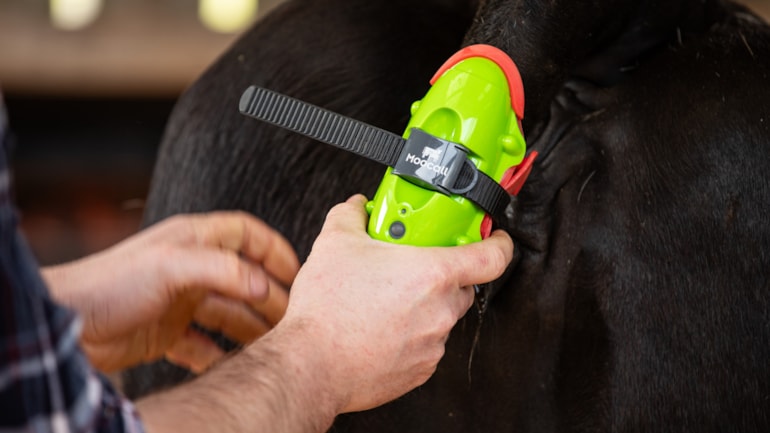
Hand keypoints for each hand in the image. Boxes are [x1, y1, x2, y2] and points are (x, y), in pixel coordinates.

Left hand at [42, 211, 298, 372]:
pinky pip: (204, 344)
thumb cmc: (110, 284)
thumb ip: (224, 270)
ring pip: (228, 314)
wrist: (66, 325)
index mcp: (194, 241)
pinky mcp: (167, 333)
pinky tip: (233, 365)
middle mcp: (190, 268)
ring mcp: (180, 301)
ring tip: (273, 345)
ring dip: (250, 328)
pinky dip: (219, 355)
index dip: (274, 251)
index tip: (296, 274)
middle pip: (244, 279)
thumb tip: (266, 286)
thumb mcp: (172, 266)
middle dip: (269, 297)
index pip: (246, 235)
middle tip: (291, 319)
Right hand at [135, 196, 512, 432]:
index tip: (492, 236)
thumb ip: (353, 214)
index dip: (498, 242)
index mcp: (433, 274)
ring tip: (386, 298)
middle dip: (442, 273)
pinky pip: (426, 343)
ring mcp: (433, 343)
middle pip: (463, 284)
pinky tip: (381, 326)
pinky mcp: (420, 369)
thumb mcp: (335, 242)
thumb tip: (359, 207)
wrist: (313, 365)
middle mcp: (441, 310)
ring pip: (442, 315)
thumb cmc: (329, 310)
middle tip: (413, 265)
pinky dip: (411, 333)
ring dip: (423, 304)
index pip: (492, 256)